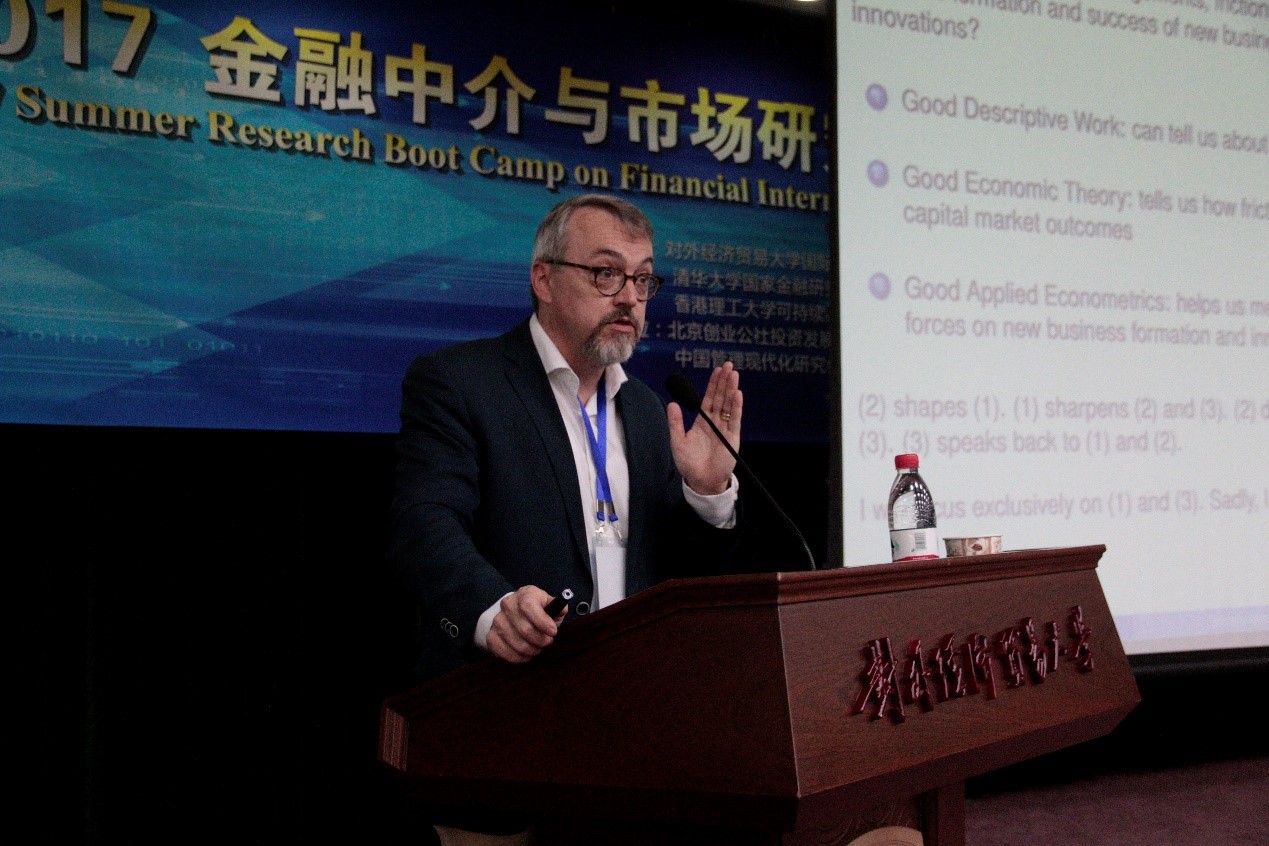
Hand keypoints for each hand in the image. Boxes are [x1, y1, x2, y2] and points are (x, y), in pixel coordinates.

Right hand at [485, 585, 567, 663]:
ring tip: (538, 648)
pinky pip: (505, 652)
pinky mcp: (491, 636)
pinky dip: (519, 658)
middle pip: (525, 629)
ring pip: (517, 644)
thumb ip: (557, 607)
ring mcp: (497, 621)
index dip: (542, 622)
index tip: (553, 632)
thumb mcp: (548, 603)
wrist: (514, 613)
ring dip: (532, 650)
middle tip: (547, 642)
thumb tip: (561, 610)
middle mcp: (508, 605)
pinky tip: (526, 654)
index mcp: (524, 594)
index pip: (528, 606)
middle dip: (541, 640)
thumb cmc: (537, 610)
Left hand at [667, 362, 741, 495]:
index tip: (717, 370)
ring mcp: (725, 429)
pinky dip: (736, 407)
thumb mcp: (677, 441)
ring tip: (734, 375)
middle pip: (721, 397)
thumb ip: (675, 422)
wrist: (701, 481)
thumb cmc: (688, 463)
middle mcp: (715, 423)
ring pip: (729, 405)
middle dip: (724, 382)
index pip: (709, 398)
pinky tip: (737, 394)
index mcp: (702, 421)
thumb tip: (672, 403)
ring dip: (731, 390)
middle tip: (728, 366)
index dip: (713, 384)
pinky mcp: (732, 438)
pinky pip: (734, 420)